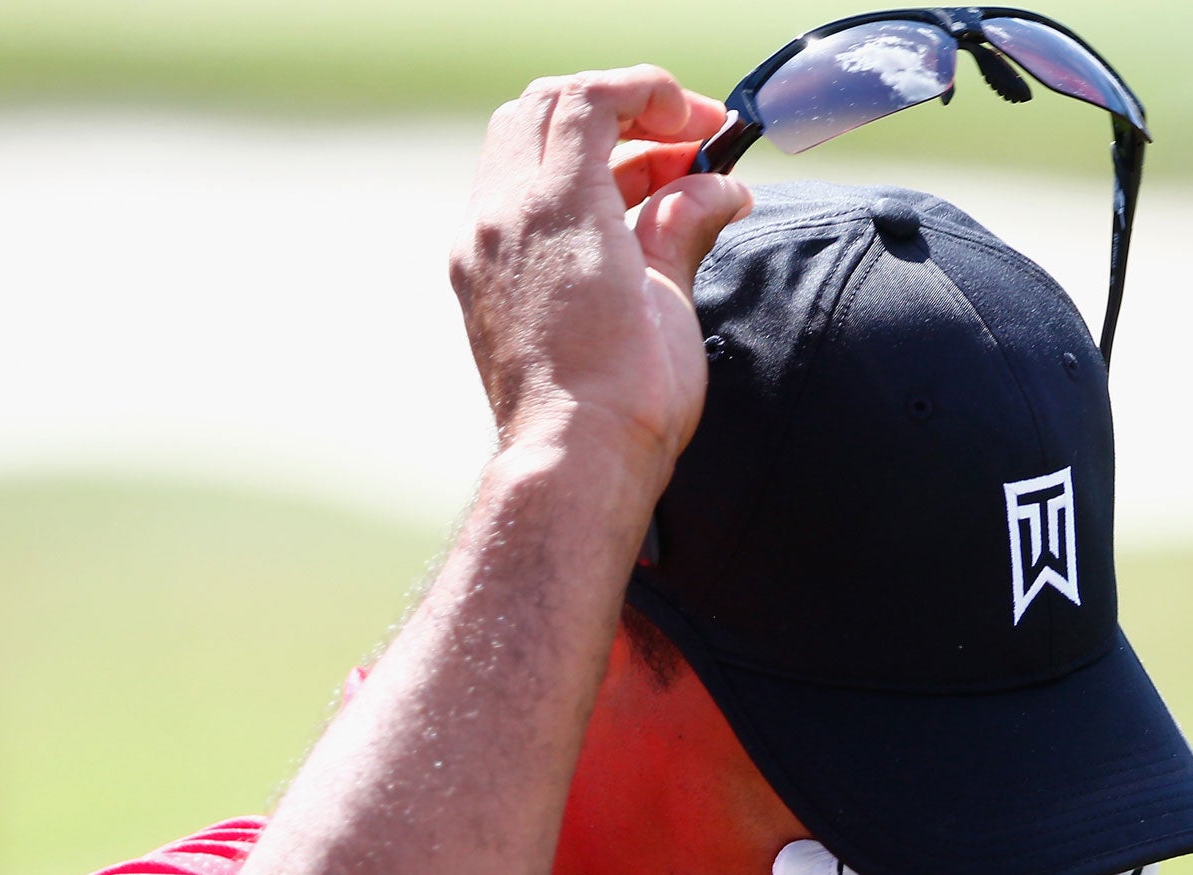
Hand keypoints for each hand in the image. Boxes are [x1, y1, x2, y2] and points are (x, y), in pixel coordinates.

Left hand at [451, 66, 753, 474]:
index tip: (699, 122)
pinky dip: (555, 186)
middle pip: (545, 108)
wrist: (573, 463)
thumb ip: (685, 219)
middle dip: (617, 108)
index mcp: (557, 206)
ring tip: (654, 182)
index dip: (650, 93)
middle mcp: (504, 216)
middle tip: (679, 141)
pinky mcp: (475, 280)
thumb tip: (717, 187)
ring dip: (584, 144)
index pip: (589, 98)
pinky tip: (608, 219)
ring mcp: (481, 248)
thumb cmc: (630, 394)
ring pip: (518, 146)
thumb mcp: (672, 293)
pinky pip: (507, 197)